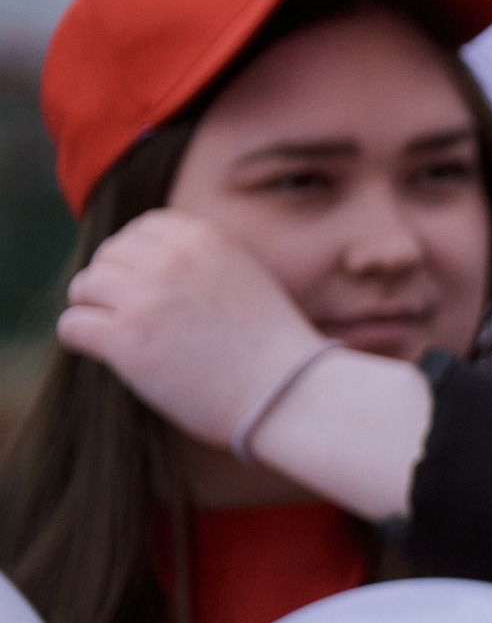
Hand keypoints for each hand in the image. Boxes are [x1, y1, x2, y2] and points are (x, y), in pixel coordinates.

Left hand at [57, 210, 327, 449]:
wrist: (287, 392)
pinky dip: (82, 339)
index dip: (135, 258)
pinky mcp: (126, 340)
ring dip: (94, 310)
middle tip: (129, 315)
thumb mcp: (243, 275)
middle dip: (111, 284)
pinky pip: (73, 326)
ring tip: (118, 334)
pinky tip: (108, 353)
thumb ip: (198, 259)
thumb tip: (142, 259)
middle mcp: (171, 259)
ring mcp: (146, 298)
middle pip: (107, 256)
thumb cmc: (269, 344)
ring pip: (84, 287)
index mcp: (203, 237)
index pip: (140, 229)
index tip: (144, 286)